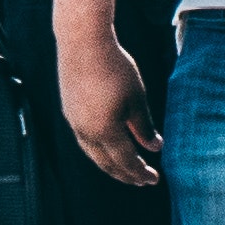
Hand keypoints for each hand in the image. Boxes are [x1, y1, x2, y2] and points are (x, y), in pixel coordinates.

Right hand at [60, 24, 162, 190]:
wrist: (83, 43)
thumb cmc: (115, 68)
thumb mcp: (136, 98)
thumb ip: (144, 126)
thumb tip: (154, 147)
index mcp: (105, 130)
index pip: (125, 161)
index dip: (140, 172)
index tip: (154, 179)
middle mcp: (85, 131)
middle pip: (106, 163)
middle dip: (125, 174)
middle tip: (141, 180)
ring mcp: (74, 122)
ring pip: (92, 153)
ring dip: (110, 164)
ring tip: (125, 168)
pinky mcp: (69, 111)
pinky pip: (84, 140)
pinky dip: (98, 149)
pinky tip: (107, 145)